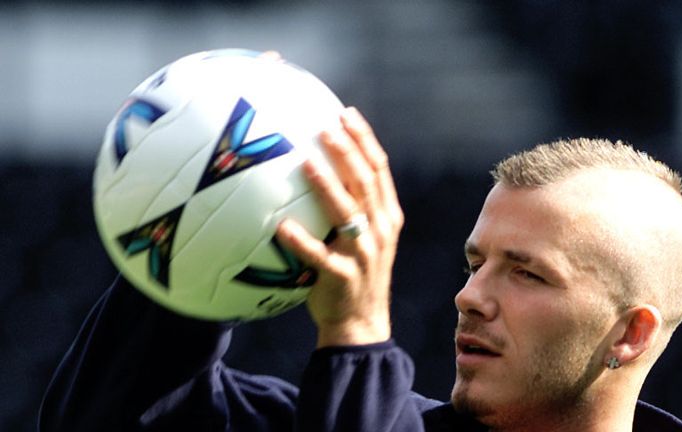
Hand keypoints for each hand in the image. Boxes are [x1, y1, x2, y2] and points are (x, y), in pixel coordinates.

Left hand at [275, 107, 402, 347]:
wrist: (361, 322)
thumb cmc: (354, 272)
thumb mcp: (364, 236)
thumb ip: (351, 205)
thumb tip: (317, 165)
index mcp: (386, 216)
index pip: (379, 169)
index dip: (364, 139)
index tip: (346, 113)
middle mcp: (379, 230)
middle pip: (365, 182)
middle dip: (347, 151)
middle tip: (325, 126)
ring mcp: (364, 254)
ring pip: (347, 213)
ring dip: (326, 185)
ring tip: (305, 161)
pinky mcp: (343, 277)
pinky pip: (320, 257)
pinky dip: (302, 241)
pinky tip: (281, 226)